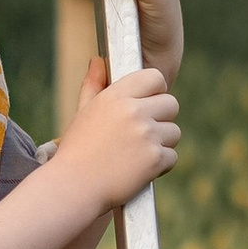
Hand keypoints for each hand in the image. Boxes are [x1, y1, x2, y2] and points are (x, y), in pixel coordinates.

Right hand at [52, 55, 179, 212]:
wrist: (73, 187)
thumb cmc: (77, 149)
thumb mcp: (83, 112)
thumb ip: (93, 84)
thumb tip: (98, 61)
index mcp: (116, 96)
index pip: (155, 77)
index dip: (155, 91)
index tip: (148, 104)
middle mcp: (134, 111)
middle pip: (171, 104)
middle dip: (162, 119)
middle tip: (143, 134)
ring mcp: (146, 135)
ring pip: (174, 132)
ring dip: (162, 144)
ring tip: (137, 154)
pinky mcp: (155, 159)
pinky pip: (172, 156)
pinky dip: (160, 165)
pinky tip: (139, 169)